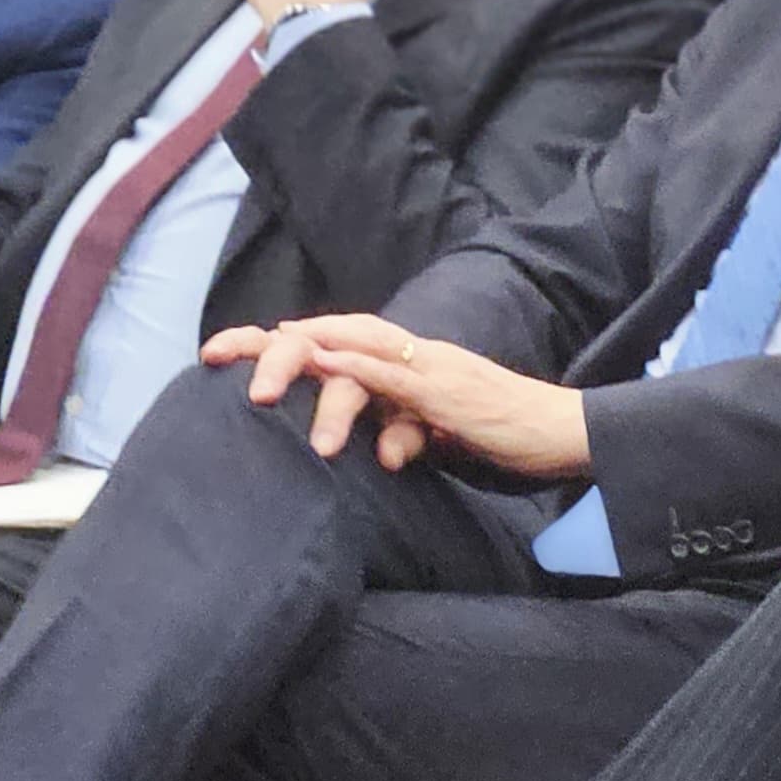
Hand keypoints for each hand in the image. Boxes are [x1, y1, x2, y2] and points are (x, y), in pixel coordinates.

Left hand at [200, 315, 591, 478]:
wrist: (566, 435)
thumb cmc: (508, 440)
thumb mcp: (442, 439)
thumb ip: (407, 434)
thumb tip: (378, 449)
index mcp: (410, 367)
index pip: (336, 343)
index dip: (279, 346)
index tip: (220, 356)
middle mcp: (416, 356)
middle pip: (333, 332)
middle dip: (270, 342)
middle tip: (213, 353)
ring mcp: (433, 369)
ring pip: (357, 345)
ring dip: (305, 354)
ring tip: (259, 372)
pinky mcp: (450, 393)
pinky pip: (397, 374)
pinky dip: (358, 366)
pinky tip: (325, 363)